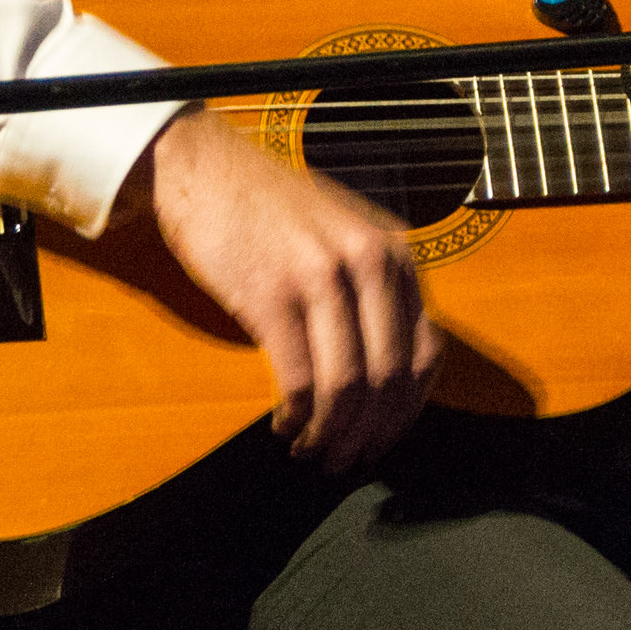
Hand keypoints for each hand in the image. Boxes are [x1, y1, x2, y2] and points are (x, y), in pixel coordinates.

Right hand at [136, 108, 441, 471]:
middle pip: (390, 378)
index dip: (407, 411)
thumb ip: (374, 290)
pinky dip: (296, 417)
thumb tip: (387, 376)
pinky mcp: (272, 295)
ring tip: (312, 451)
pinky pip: (300, 380)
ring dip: (332, 435)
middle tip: (345, 461)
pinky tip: (284, 425)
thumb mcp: (346, 236)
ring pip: (349, 386)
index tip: (384, 439)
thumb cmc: (271, 210)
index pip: (426, 353)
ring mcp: (322, 278)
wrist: (204, 168)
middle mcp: (370, 263)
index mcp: (395, 253)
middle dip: (370, 434)